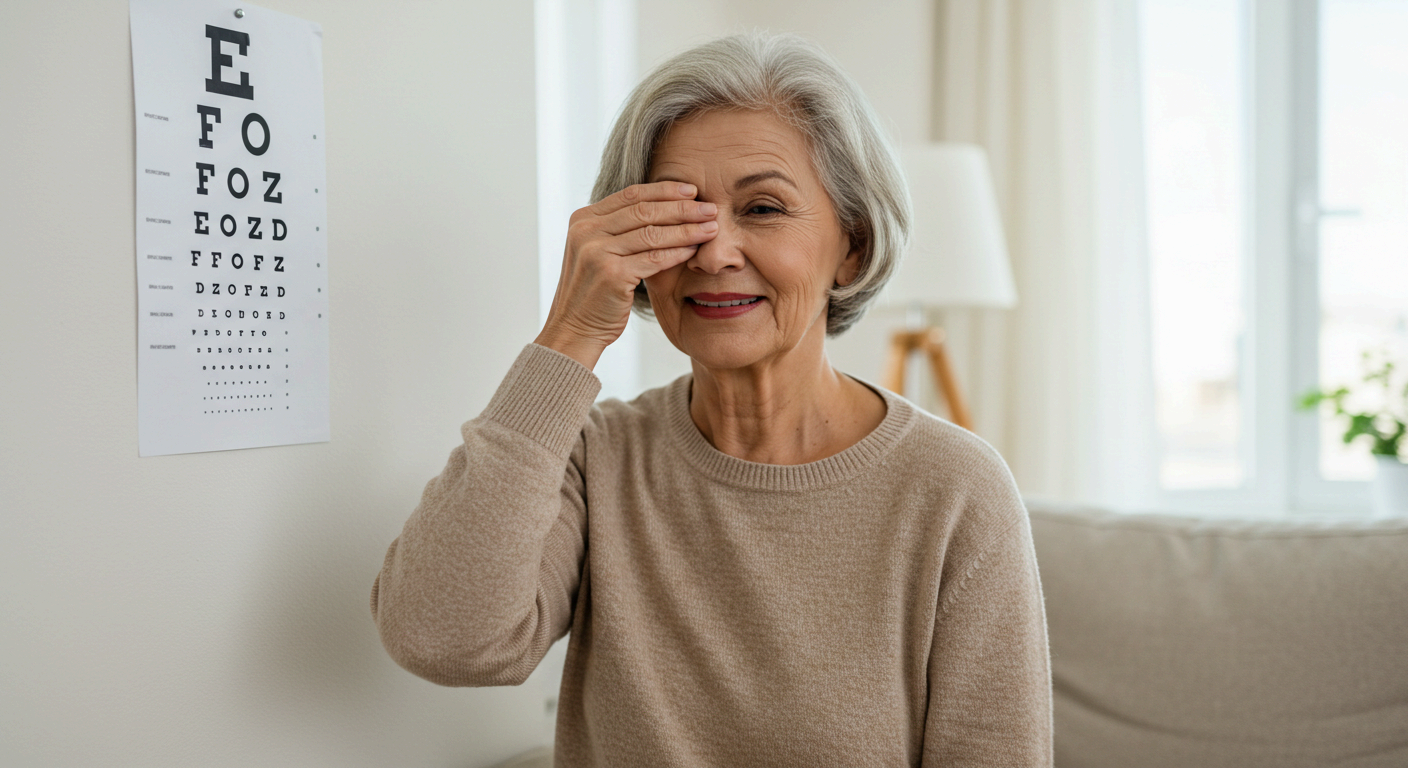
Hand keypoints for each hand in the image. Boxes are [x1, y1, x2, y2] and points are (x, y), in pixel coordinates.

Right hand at [535, 181, 718, 369]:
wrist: (574, 328)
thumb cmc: (594, 293)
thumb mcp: (598, 252)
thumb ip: (618, 230)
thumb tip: (664, 209)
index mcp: (583, 219)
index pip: (631, 195)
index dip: (665, 190)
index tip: (693, 191)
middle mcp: (587, 231)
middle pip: (644, 210)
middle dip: (682, 208)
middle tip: (710, 208)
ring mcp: (597, 251)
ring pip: (652, 233)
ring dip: (686, 229)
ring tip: (711, 227)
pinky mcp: (611, 274)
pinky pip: (654, 258)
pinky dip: (678, 252)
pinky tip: (695, 250)